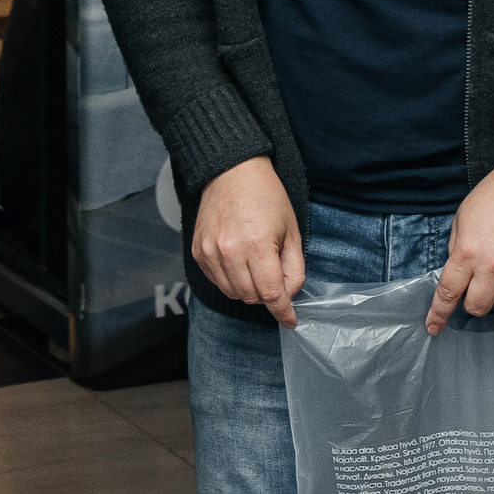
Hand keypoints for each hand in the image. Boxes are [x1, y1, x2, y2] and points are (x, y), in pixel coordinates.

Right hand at [189, 156, 303, 327]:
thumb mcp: (292, 230)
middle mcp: (230, 251)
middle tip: (274, 274)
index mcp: (257, 245)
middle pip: (252, 297)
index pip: (271, 294)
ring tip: (256, 266)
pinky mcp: (198, 251)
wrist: (232, 172)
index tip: (290, 320)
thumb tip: (287, 295)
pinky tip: (239, 261)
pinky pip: (217, 281)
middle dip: (267, 295)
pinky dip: (231, 280)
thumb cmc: (267, 197)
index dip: (283, 312)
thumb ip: (294, 268)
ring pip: (233, 293)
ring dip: (249, 289)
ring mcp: (210, 252)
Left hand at [427, 155, 493, 334]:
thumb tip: (457, 273)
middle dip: (470, 302)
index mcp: (468, 252)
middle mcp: (493, 267)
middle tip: (472, 287)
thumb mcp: (463, 216)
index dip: (438, 314)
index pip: (448, 293)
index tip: (433, 327)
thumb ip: (457, 248)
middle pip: (476, 307)